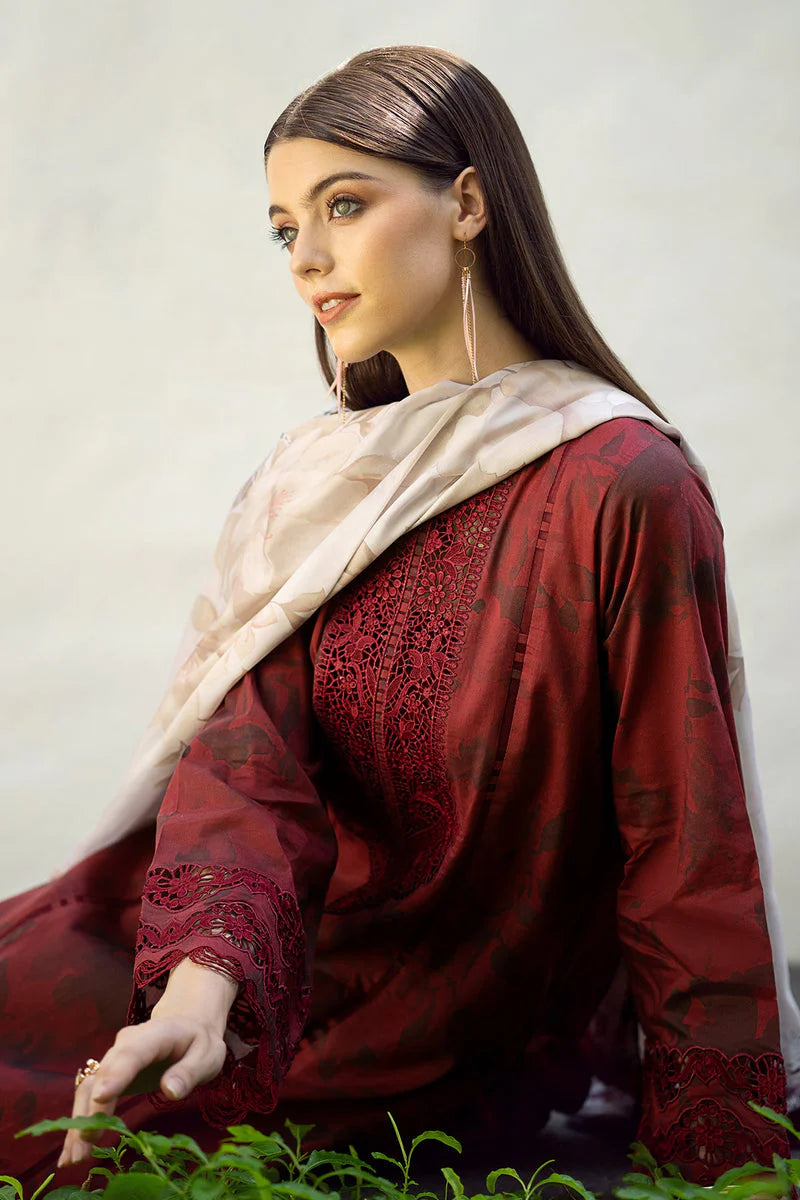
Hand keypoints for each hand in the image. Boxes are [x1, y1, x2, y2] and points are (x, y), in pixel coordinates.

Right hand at [56, 1014, 226, 1168]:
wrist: (186, 1024)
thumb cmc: (198, 1043)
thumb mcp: (207, 1055)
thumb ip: (190, 1072)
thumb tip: (171, 1091)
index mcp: (155, 1034)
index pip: (133, 1053)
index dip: (116, 1075)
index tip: (101, 1097)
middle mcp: (127, 1043)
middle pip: (103, 1075)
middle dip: (92, 1110)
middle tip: (86, 1145)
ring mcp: (114, 1058)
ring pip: (89, 1087)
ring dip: (80, 1121)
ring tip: (74, 1158)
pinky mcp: (109, 1074)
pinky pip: (89, 1096)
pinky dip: (81, 1122)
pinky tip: (73, 1149)